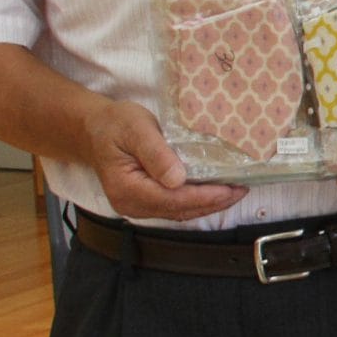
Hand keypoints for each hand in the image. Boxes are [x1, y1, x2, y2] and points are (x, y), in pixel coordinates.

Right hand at [84, 98, 246, 220]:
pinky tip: (214, 192)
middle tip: (242, 189)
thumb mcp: (136, 129)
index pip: (174, 199)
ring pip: (179, 212)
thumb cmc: (114, 124)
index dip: (205, 197)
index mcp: (128, 189)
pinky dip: (197, 201)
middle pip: (180, 210)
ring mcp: (137, 207)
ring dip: (208, 204)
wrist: (94, 129)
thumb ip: (156, 154)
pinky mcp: (144, 203)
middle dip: (214, 202)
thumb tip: (178, 179)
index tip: (231, 189)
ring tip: (235, 191)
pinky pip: (174, 207)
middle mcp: (132, 205)